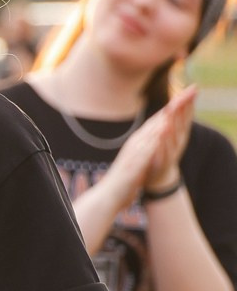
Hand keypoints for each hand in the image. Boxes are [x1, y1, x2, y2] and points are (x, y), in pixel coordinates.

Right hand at [100, 85, 196, 203]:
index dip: (168, 110)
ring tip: (175, 107)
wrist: (108, 197)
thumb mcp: (137, 160)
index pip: (154, 124)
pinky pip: (145, 151)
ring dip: (162, 120)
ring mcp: (132, 155)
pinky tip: (162, 132)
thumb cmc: (123, 180)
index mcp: (136, 144)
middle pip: (153, 123)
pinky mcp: (132, 166)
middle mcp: (134, 145)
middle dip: (169, 109)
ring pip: (149, 134)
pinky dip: (154, 140)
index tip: (182, 96)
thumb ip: (144, 148)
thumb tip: (154, 138)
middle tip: (184, 94)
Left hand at [143, 85, 197, 192]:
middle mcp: (179, 140)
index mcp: (180, 132)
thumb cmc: (166, 150)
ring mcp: (171, 151)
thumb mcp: (172, 133)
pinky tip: (161, 132)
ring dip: (173, 122)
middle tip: (187, 94)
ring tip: (171, 110)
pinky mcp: (162, 161)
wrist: (160, 176)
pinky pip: (163, 150)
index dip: (189, 101)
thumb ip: (176, 118)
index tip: (194, 87)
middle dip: (184, 108)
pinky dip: (163, 141)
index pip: (186, 115)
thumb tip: (180, 100)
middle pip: (182, 122)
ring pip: (173, 135)